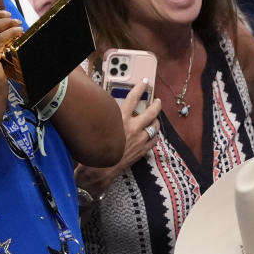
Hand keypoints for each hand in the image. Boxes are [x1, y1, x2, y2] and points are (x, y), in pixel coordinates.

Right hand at [75, 80, 161, 196]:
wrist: (100, 171)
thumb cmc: (96, 149)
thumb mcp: (101, 128)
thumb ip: (110, 118)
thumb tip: (113, 112)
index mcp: (121, 119)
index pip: (133, 98)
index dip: (140, 88)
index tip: (145, 83)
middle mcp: (133, 128)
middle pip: (151, 112)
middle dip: (156, 104)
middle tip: (157, 101)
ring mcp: (140, 140)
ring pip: (155, 127)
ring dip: (156, 121)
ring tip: (156, 118)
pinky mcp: (142, 151)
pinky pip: (154, 141)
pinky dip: (155, 136)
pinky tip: (153, 135)